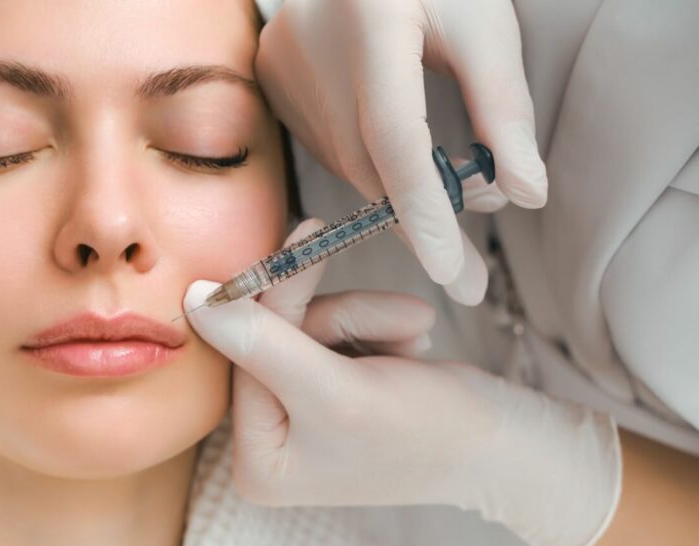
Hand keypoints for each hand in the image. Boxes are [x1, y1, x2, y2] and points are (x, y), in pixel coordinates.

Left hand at [184, 220, 620, 545]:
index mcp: (257, 464)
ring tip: (416, 333)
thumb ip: (263, 343)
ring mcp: (297, 420)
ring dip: (364, 319)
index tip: (308, 233)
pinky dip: (373, 330)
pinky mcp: (328, 394)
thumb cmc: (431, 431)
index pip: (245, 357)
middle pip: (272, 341)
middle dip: (338, 316)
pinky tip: (409, 349)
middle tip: (402, 310)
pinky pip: (330, 336)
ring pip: (305, 329)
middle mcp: (267, 446)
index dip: (280, 297)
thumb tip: (192, 300)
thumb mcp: (338, 388)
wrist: (509, 447)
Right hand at [255, 0, 547, 304]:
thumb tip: (526, 193)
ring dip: (395, 192)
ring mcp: (281, 61)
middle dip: (419, 218)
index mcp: (371, 16)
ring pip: (345, 162)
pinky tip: (399, 157)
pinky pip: (325, 145)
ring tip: (448, 197)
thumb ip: (503, 108)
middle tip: (467, 263)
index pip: (393, 133)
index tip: (452, 270)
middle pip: (366, 161)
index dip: (422, 208)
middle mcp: (310, 42)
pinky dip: (368, 166)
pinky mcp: (271, 73)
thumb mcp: (485, 24)